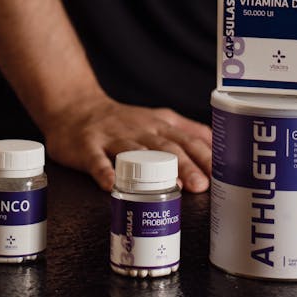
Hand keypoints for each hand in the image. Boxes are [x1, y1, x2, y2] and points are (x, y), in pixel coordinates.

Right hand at [42, 93, 212, 192]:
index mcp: (158, 125)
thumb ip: (186, 130)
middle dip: (185, 165)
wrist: (76, 107)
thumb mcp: (158, 119)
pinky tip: (110, 186)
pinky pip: (97, 160)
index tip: (220, 173)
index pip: (186, 139)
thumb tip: (217, 144)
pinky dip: (104, 172)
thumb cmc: (122, 121)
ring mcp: (113, 137)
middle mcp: (139, 130)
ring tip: (169, 188)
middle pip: (166, 147)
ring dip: (153, 171)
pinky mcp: (88, 146)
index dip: (204, 155)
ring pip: (136, 154)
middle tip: (201, 185)